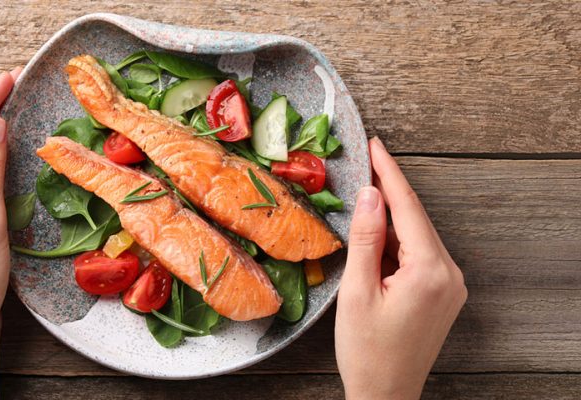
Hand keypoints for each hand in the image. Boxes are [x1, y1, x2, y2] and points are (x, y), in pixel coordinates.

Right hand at [335, 137, 466, 399]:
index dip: (389, 173)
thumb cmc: (366, 351)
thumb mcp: (358, 292)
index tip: (375, 145)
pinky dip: (398, 242)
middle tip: (364, 164)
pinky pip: (420, 254)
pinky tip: (377, 237)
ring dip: (391, 219)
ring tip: (363, 201)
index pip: (408, 209)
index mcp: (430, 271)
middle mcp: (449, 274)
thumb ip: (366, 240)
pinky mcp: (443, 294)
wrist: (386, 394)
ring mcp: (450, 285)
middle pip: (416, 219)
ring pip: (417, 236)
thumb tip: (369, 195)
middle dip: (389, 192)